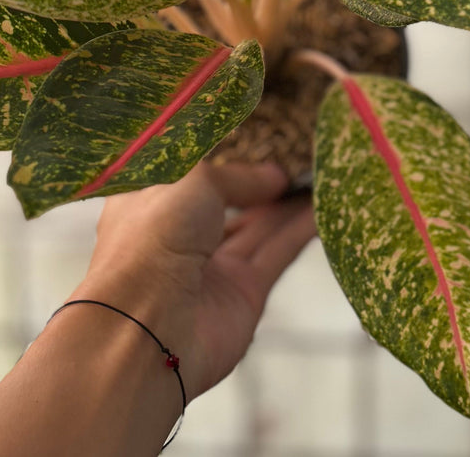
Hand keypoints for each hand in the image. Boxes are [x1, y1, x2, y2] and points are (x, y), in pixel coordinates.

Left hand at [74, 160, 315, 396]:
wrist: (146, 331)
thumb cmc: (152, 241)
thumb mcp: (193, 182)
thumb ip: (237, 177)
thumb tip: (275, 177)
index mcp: (149, 204)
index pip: (190, 177)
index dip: (220, 158)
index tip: (254, 138)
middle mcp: (179, 236)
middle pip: (229, 203)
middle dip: (261, 182)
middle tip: (298, 155)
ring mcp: (211, 269)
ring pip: (258, 227)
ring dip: (287, 204)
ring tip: (320, 174)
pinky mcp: (244, 294)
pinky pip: (277, 252)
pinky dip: (300, 230)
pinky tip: (322, 207)